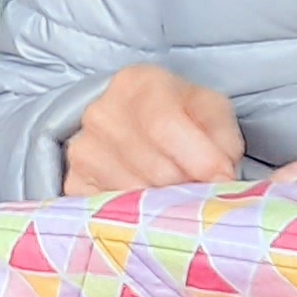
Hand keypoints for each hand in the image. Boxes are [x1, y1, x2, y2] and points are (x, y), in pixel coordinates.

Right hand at [62, 64, 244, 193]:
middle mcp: (100, 113)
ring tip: (175, 191)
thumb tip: (221, 179)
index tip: (223, 178)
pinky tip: (148, 202)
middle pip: (153, 166)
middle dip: (186, 185)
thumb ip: (222, 140)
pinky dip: (137, 213)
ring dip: (164, 202)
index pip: (164, 125)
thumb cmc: (179, 116)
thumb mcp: (210, 113)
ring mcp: (82, 150)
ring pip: (135, 193)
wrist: (131, 124)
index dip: (199, 159)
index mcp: (137, 83)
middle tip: (200, 186)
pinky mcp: (73, 183)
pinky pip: (112, 210)